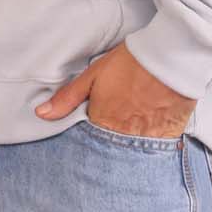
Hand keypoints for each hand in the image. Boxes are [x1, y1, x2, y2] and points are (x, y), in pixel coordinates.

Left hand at [33, 42, 196, 137]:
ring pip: (132, 153)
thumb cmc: (130, 63)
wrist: (170, 57)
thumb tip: (41, 113)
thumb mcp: (93, 76)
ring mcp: (147, 140)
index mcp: (103, 123)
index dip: (89, 140)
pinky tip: (149, 131)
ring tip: (130, 131)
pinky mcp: (168, 137)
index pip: (89, 144)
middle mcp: (124, 137)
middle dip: (107, 148)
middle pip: (110, 152)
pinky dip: (150, 143)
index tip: (92, 131)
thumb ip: (68, 98)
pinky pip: (155, 150)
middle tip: (112, 131)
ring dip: (128, 148)